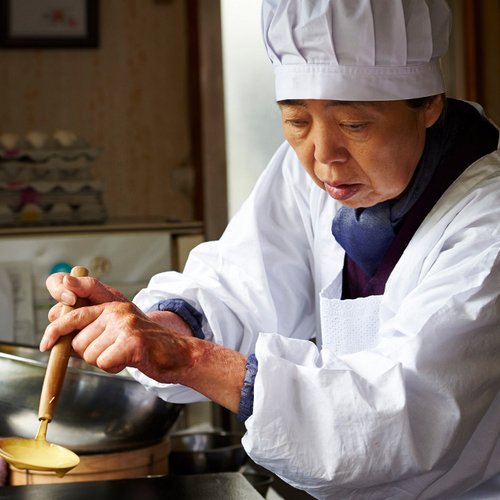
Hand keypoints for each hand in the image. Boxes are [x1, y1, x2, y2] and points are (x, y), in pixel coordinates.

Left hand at [41, 271, 246, 412]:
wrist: (179, 353)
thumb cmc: (146, 345)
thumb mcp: (118, 329)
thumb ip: (93, 329)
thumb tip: (59, 340)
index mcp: (111, 304)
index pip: (72, 314)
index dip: (55, 329)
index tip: (45, 343)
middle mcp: (116, 310)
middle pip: (77, 342)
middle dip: (90, 353)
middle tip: (113, 351)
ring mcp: (124, 324)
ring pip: (89, 355)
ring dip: (104, 361)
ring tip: (124, 354)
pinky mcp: (132, 340)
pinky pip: (105, 362)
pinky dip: (115, 367)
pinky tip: (130, 360)